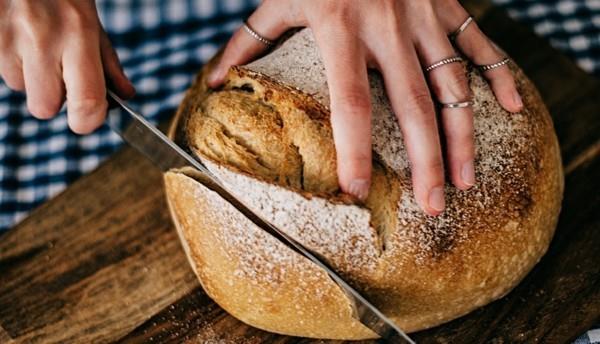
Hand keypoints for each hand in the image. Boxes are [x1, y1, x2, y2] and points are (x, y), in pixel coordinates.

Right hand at [0, 0, 134, 133]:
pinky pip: (3, 71)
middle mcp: (43, 39)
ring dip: (31, 78)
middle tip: (60, 75)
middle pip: (45, 108)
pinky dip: (13, 62)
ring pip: (20, 89)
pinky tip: (21, 38)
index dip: (88, 120)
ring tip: (37, 45)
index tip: (90, 117)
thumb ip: (108, 62)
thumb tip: (124, 96)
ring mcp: (9, 38)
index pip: (86, 103)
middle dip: (53, 100)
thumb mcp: (92, 20)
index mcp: (78, 35)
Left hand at [207, 0, 522, 215]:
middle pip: (413, 107)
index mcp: (341, 29)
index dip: (355, 150)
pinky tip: (513, 110)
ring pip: (453, 84)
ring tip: (466, 179)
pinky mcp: (447, 4)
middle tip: (432, 206)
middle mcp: (389, 28)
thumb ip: (249, 40)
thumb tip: (213, 82)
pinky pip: (480, 43)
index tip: (356, 190)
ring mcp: (425, 16)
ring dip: (463, 135)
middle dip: (426, 161)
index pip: (351, 103)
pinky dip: (499, 75)